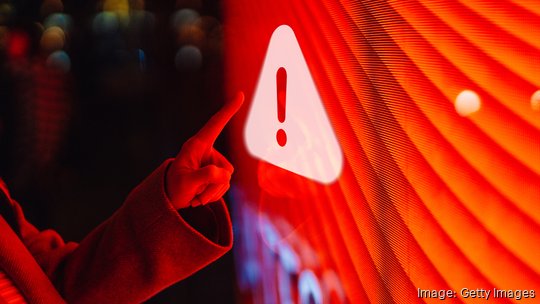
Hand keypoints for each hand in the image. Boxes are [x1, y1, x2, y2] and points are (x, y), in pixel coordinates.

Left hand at [165, 92, 243, 208]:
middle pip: (225, 169)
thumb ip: (207, 176)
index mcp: (196, 145)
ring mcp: (212, 162)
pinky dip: (213, 195)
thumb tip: (226, 174)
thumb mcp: (187, 182)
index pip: (216, 124)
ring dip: (211, 192)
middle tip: (194, 194)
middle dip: (212, 186)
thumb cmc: (174, 188)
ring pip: (226, 179)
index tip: (240, 94)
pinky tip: (198, 196)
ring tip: (194, 195)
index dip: (229, 110)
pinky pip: (225, 185)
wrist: (170, 200)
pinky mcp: (216, 173)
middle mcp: (207, 151)